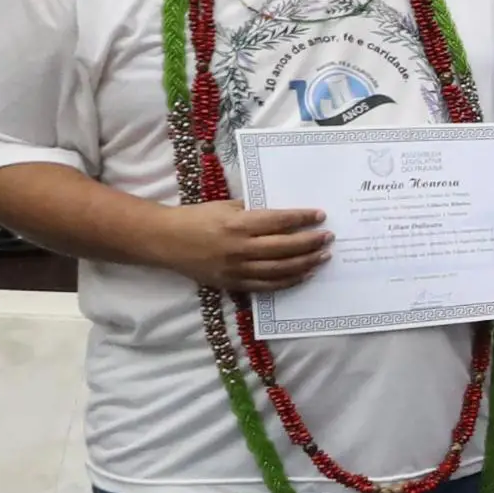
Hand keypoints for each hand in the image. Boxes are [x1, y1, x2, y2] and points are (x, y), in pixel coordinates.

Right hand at [168, 201, 330, 293]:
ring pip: (280, 270)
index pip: (279, 221)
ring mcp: (236, 269)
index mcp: (238, 224)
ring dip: (306, 263)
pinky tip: (304, 275)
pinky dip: (288, 281)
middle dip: (311, 242)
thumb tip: (284, 215)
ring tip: (323, 256)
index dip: (302, 218)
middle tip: (328, 237)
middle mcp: (239, 248)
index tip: (320, 215)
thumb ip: (254, 211)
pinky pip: (267, 286)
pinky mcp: (232, 283)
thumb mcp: (225, 206)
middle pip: (285, 247)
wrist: (165, 240)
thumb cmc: (196, 218)